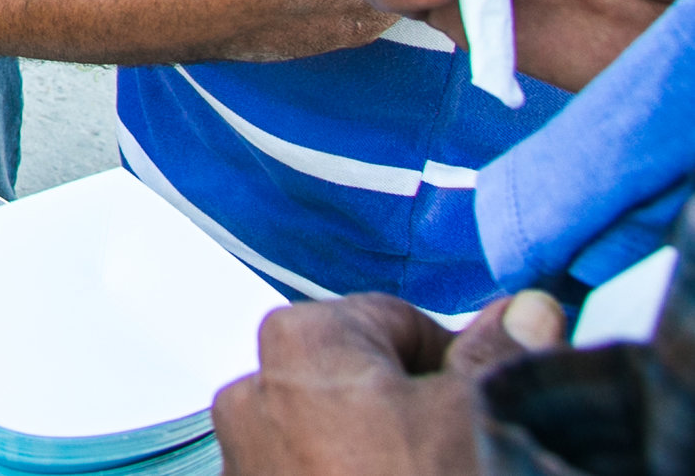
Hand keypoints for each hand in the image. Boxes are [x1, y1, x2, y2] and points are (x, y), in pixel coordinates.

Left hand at [211, 291, 564, 474]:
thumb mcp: (487, 419)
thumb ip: (499, 357)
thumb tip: (528, 309)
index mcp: (299, 341)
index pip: (393, 320)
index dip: (449, 363)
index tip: (480, 405)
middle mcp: (250, 392)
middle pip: (357, 379)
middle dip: (408, 413)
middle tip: (454, 457)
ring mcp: (242, 459)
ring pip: (332, 434)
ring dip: (375, 456)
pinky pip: (307, 473)